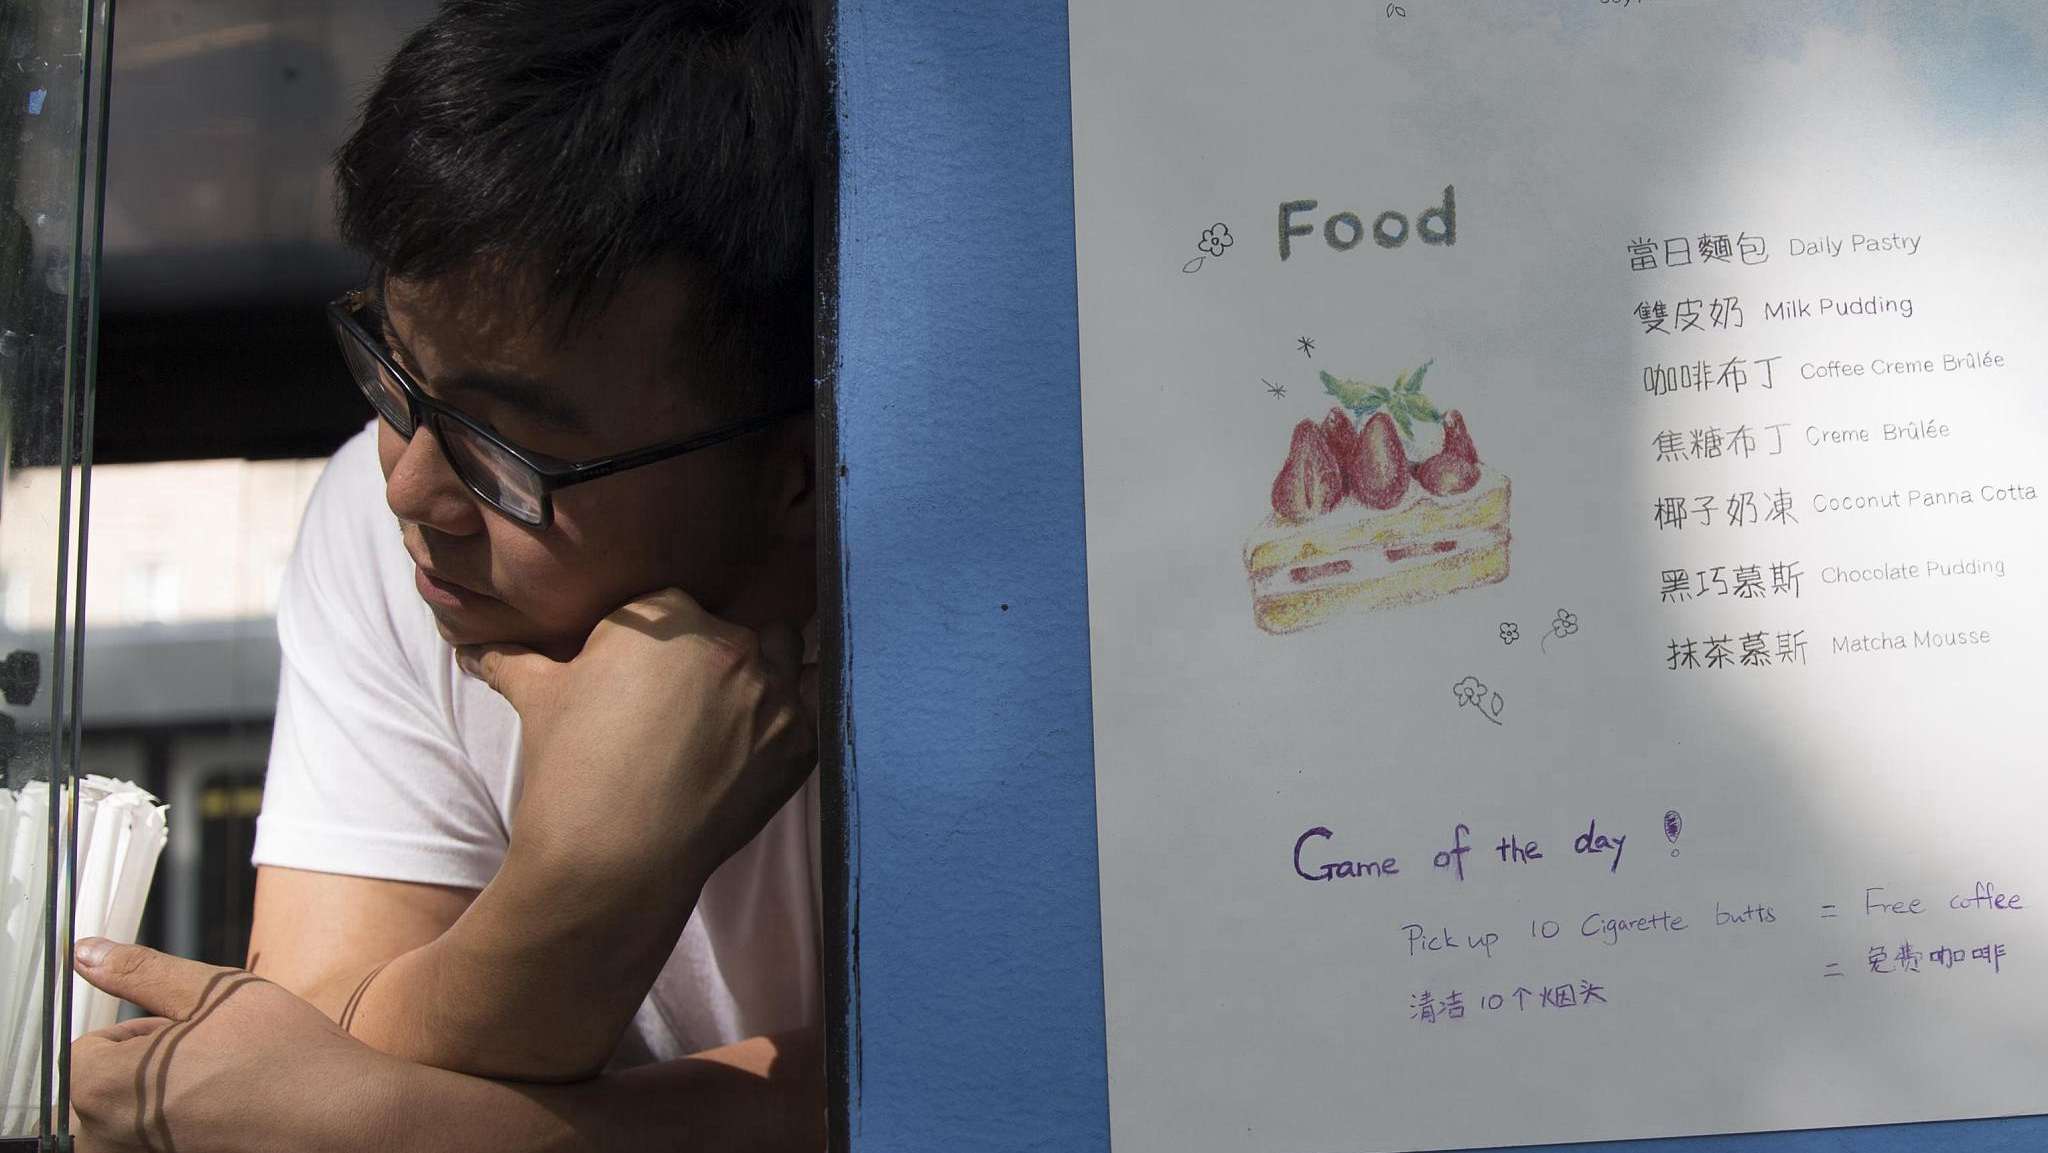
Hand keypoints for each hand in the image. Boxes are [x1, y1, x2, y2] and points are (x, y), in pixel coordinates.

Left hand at [70, 938, 396, 1152]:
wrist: (341, 1120)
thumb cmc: (285, 1059)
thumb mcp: (214, 992)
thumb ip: (139, 970)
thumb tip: (88, 952)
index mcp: (100, 1089)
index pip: (88, 1045)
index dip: (143, 1029)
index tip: (192, 1033)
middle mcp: (106, 1140)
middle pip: (104, 1084)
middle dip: (149, 1065)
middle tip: (212, 1059)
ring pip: (132, 1114)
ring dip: (165, 1095)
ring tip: (223, 1087)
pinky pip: (156, 1139)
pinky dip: (185, 1125)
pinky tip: (228, 1114)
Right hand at [457, 587, 816, 889]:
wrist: (611, 859)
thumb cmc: (569, 769)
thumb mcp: (537, 699)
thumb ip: (514, 658)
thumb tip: (472, 646)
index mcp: (669, 614)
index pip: (674, 607)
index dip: (659, 644)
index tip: (642, 680)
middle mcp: (731, 641)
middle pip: (733, 630)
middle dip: (713, 660)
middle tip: (682, 709)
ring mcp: (773, 692)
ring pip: (784, 659)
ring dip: (764, 680)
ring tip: (727, 722)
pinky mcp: (801, 743)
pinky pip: (809, 716)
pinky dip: (785, 729)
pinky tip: (751, 755)